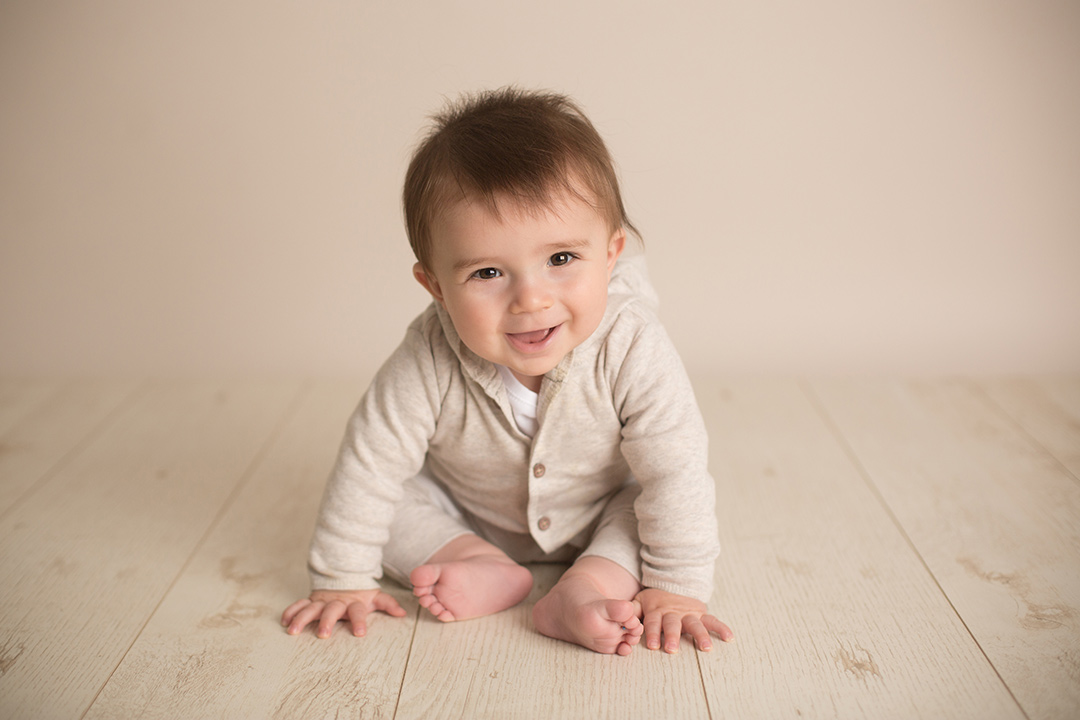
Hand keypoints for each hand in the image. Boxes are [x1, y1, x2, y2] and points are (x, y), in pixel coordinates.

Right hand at [281, 588, 406, 637]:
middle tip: (323, 634)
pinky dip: (291, 611)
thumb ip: (388, 604)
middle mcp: (337, 602)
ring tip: (293, 631)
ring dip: (302, 618)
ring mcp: (323, 600)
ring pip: (311, 608)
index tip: (360, 633)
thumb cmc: (360, 592)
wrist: (344, 574)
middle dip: (327, 622)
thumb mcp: (375, 596)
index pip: (358, 612)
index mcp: (354, 603)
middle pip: (332, 611)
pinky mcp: (312, 599)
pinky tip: (284, 620)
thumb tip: (402, 613)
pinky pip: (300, 604)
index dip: (360, 621)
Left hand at [634, 588, 733, 652]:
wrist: (672, 583)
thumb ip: (630, 610)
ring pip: (694, 624)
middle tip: (671, 649)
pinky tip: (728, 637)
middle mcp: (673, 612)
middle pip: (672, 624)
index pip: (653, 622)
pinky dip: (721, 628)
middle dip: (672, 636)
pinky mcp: (701, 613)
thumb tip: (619, 617)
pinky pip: (712, 620)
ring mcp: (689, 613)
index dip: (651, 632)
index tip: (651, 645)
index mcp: (657, 611)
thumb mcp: (639, 601)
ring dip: (700, 635)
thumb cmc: (653, 600)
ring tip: (705, 648)